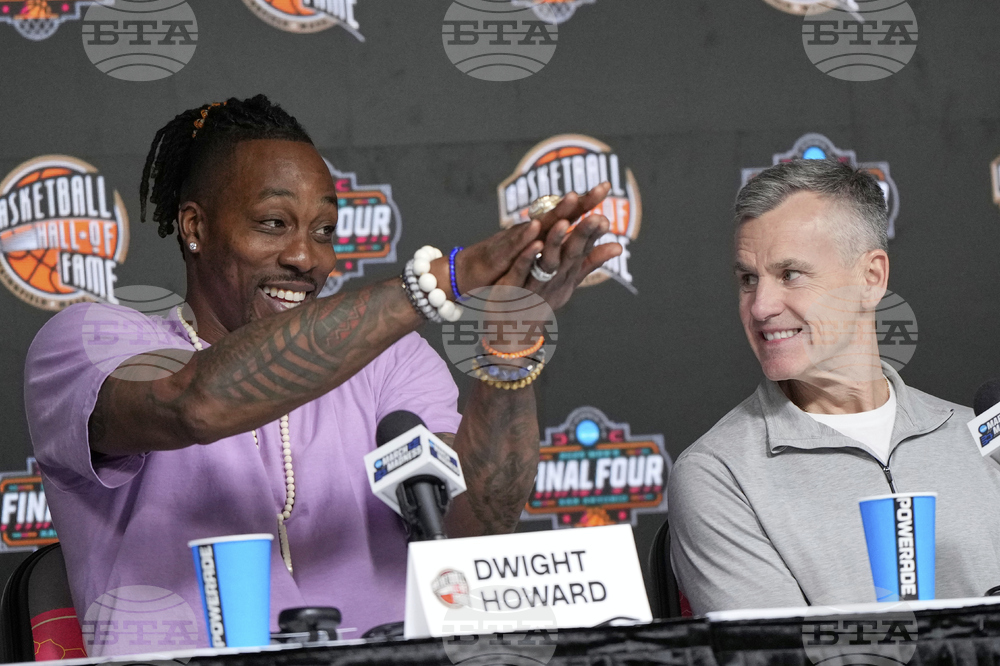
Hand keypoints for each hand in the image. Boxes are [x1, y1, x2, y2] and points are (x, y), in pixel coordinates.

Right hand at [427, 183, 615, 300]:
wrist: (470, 276)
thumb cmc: (510, 268)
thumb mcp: (545, 262)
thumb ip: (574, 255)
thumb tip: (597, 247)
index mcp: (542, 233)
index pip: (569, 214)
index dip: (587, 201)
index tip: (607, 186)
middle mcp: (530, 231)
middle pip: (556, 213)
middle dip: (575, 202)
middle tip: (597, 188)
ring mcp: (515, 241)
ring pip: (537, 227)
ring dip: (552, 217)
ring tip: (569, 205)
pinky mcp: (501, 256)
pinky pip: (515, 248)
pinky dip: (525, 240)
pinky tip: (535, 232)